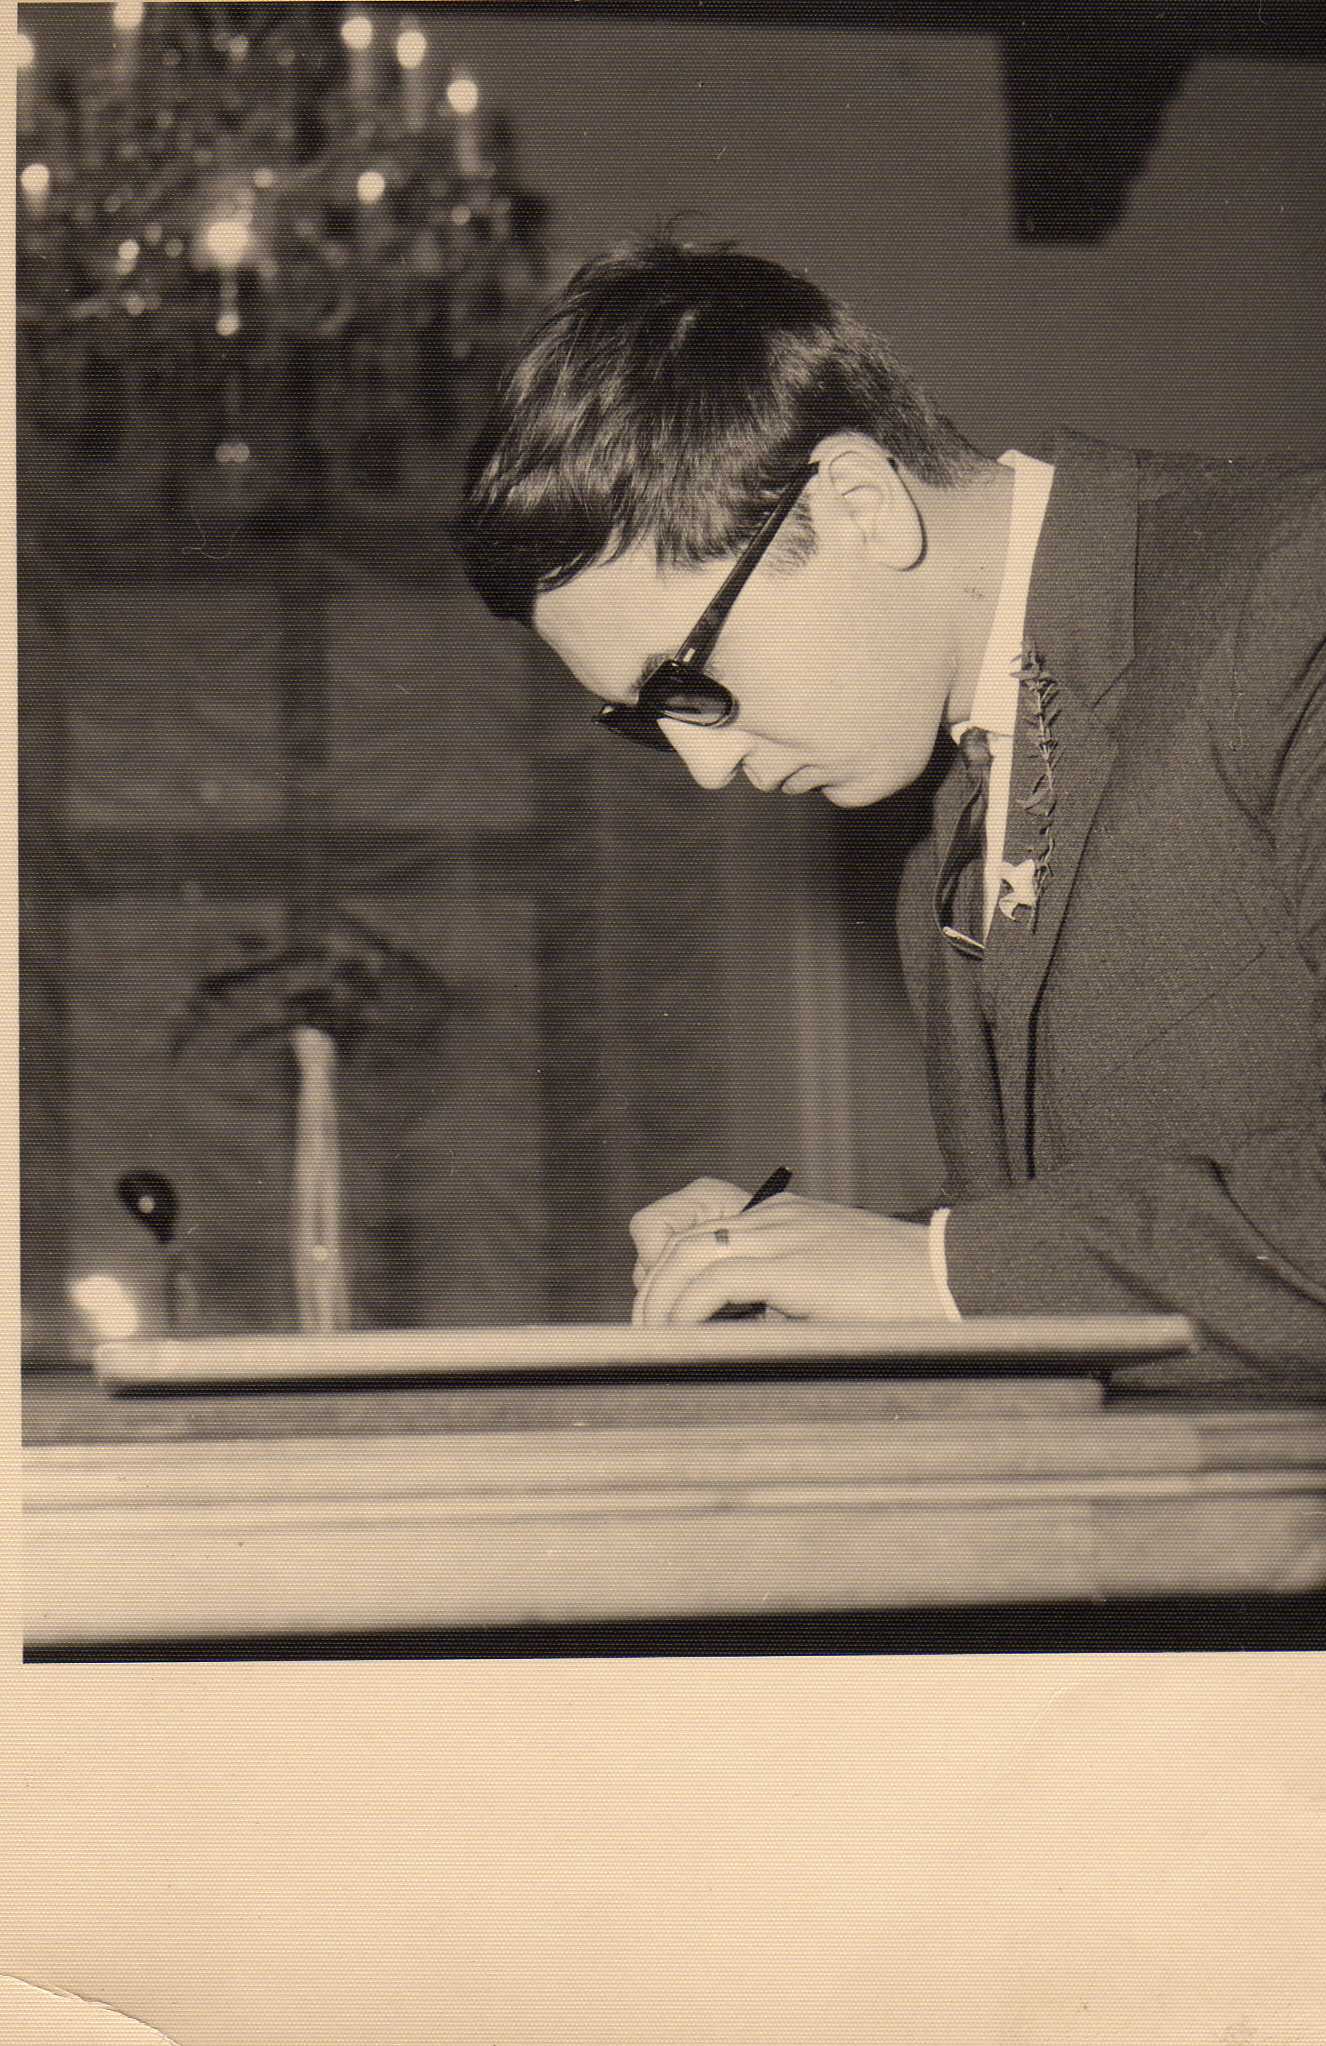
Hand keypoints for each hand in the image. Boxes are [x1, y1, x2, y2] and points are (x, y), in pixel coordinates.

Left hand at [629, 1176, 945, 1326]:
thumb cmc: (900, 1298)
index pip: (696, 1216)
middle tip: (645, 1337)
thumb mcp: (827, 1290)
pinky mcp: (796, 1265)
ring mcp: (785, 1235)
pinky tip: (686, 1342)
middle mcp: (776, 1217)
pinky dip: (687, 1313)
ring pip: (687, 1255)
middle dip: (650, 1289)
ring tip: (655, 1345)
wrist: (956, 1282)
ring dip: (659, 1303)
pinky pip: (716, 1282)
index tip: (660, 1302)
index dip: (662, 1254)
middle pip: (679, 1238)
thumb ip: (780, 1298)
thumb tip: (728, 1333)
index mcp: (782, 1216)